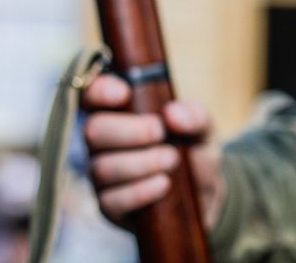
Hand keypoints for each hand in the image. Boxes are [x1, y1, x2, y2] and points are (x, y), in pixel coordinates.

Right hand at [82, 74, 224, 228]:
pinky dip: (141, 191)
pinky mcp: (110, 206)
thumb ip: (194, 115)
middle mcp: (103, 142)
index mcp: (118, 112)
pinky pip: (112, 201)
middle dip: (130, 132)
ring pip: (102, 168)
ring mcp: (103, 175)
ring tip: (172, 159)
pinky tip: (164, 184)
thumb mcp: (203, 127)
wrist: (205, 193)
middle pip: (93, 131)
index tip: (124, 93)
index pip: (90, 94)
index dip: (98, 90)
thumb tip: (172, 113)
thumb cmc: (193, 149)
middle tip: (161, 133)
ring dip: (142, 163)